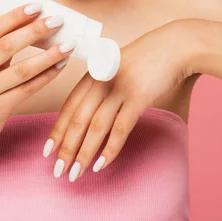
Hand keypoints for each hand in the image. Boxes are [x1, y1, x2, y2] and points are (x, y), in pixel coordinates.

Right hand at [0, 3, 76, 158]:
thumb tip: (32, 22)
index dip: (14, 16)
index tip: (37, 6)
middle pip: (7, 46)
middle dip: (35, 31)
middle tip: (58, 20)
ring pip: (22, 69)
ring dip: (49, 55)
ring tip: (68, 44)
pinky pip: (27, 89)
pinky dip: (47, 76)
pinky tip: (61, 65)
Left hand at [43, 20, 193, 181]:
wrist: (174, 46)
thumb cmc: (147, 58)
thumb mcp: (116, 66)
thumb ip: (102, 86)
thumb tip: (90, 114)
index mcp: (94, 73)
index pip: (69, 106)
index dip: (57, 130)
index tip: (47, 151)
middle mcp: (102, 80)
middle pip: (78, 119)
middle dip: (66, 148)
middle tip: (58, 171)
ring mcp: (120, 89)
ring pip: (95, 127)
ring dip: (83, 154)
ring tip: (76, 174)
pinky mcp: (139, 97)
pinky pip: (120, 129)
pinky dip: (109, 149)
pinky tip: (101, 165)